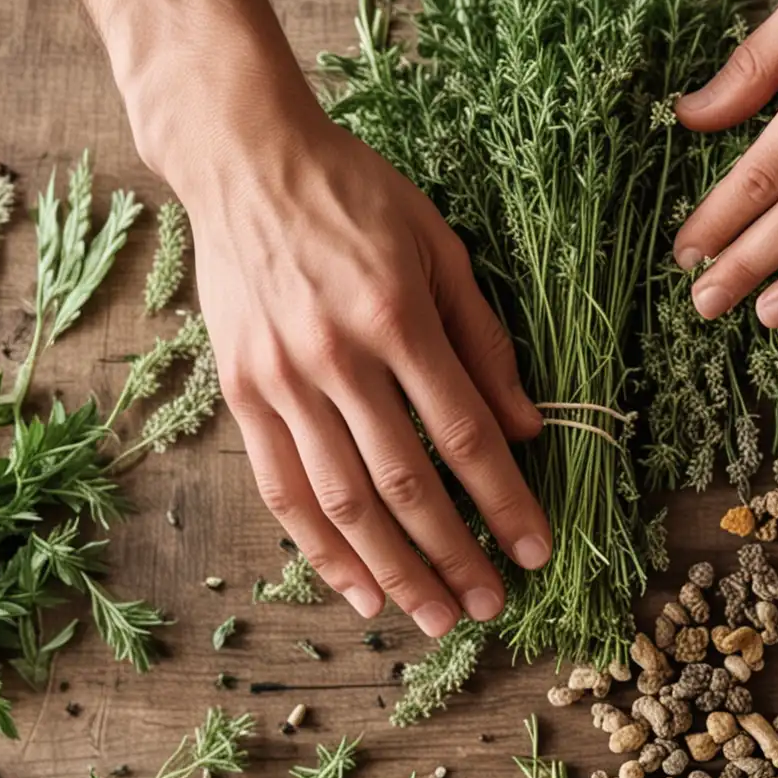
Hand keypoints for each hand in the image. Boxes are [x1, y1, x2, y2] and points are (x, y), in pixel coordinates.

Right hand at [184, 103, 551, 635]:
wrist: (246, 160)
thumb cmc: (356, 195)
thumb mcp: (439, 246)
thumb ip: (484, 340)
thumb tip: (528, 427)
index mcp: (397, 316)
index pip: (464, 434)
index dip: (505, 502)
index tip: (536, 550)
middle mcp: (336, 357)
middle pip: (405, 484)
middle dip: (454, 556)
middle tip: (491, 607)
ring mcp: (280, 380)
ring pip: (341, 501)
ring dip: (392, 570)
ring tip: (434, 617)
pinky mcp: (240, 392)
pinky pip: (282, 488)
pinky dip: (320, 548)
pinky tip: (356, 587)